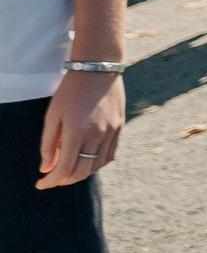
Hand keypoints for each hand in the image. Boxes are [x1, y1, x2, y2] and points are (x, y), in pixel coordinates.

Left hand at [37, 70, 125, 188]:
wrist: (98, 68)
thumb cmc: (70, 90)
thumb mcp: (52, 115)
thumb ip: (48, 144)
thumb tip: (46, 168)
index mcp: (76, 131)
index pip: (64, 168)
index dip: (51, 181)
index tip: (41, 184)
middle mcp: (97, 135)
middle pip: (82, 172)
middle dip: (65, 180)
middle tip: (54, 178)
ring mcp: (111, 131)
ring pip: (97, 165)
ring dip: (82, 173)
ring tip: (69, 169)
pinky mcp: (120, 127)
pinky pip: (110, 155)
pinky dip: (97, 163)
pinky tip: (88, 160)